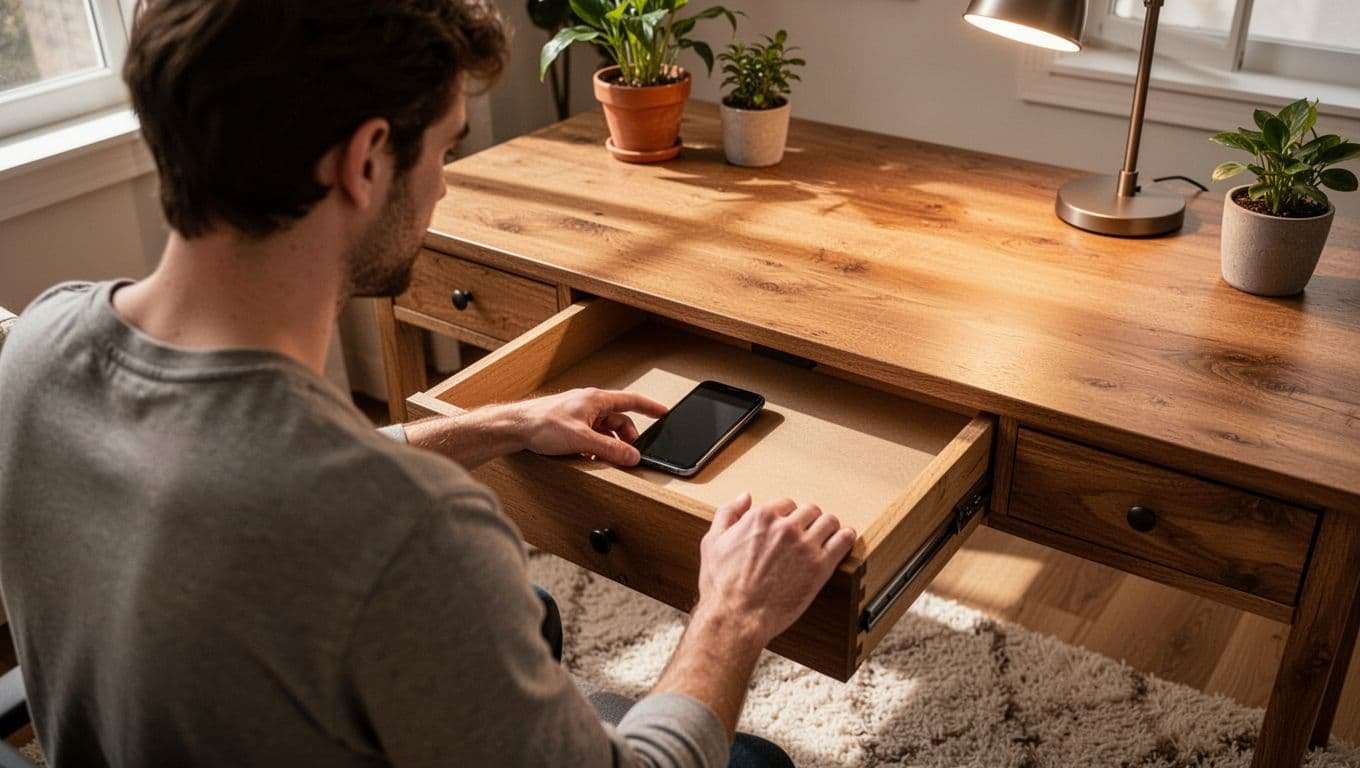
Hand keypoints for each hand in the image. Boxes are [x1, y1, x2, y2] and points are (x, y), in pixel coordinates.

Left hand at [514, 387, 667, 465]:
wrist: (515, 427)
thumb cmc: (541, 423)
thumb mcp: (582, 440)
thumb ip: (610, 449)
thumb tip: (631, 455)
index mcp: (596, 400)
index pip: (631, 401)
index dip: (650, 408)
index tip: (664, 413)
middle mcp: (589, 404)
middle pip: (619, 421)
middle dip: (627, 439)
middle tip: (631, 455)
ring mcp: (579, 414)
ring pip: (605, 431)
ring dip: (608, 446)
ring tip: (606, 460)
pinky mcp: (570, 425)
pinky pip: (592, 436)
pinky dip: (595, 448)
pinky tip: (589, 459)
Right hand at [694, 492, 856, 648]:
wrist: (736, 617)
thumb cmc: (722, 586)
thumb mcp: (713, 542)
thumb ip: (728, 513)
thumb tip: (745, 498)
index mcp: (760, 517)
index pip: (786, 504)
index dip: (788, 515)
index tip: (789, 526)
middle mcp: (785, 527)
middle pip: (809, 510)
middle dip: (808, 520)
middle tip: (808, 533)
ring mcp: (804, 546)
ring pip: (829, 521)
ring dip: (828, 527)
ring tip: (826, 536)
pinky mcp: (819, 566)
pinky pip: (843, 541)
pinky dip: (845, 538)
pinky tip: (843, 541)